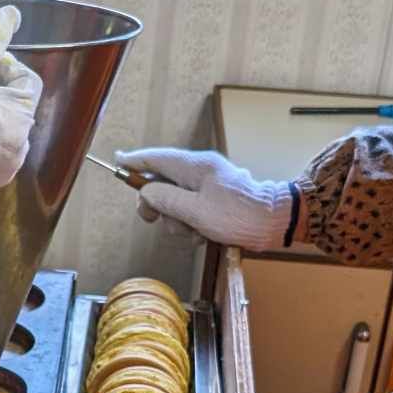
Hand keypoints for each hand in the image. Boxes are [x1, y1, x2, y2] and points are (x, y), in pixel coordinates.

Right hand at [114, 146, 291, 248]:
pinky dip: (192, 223)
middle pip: (162, 182)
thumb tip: (146, 192)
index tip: (117, 162)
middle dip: (158, 205)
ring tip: (193, 232)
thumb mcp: (195, 211)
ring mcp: (209, 184)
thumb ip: (165, 199)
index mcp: (195, 166)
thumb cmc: (238, 216)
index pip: (156, 158)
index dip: (134, 161)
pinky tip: (202, 234)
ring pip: (176, 200)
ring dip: (178, 220)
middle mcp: (200, 170)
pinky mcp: (216, 199)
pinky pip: (191, 209)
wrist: (275, 223)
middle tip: (153, 219)